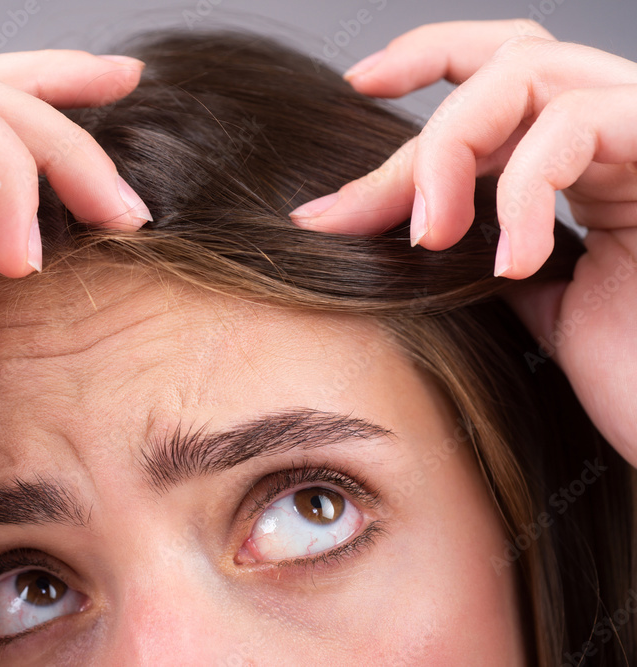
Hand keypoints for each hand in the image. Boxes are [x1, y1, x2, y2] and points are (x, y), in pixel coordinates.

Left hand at [289, 20, 636, 464]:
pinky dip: (522, 190)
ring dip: (450, 153)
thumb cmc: (636, 376)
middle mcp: (624, 133)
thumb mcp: (539, 303)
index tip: (358, 85)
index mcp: (594, 160)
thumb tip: (404, 224)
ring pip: (530, 72)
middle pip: (512, 56)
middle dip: (417, 120)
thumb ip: (486, 248)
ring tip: (430, 240)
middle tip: (352, 203)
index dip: (428, 60)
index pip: (507, 74)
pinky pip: (577, 124)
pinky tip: (511, 264)